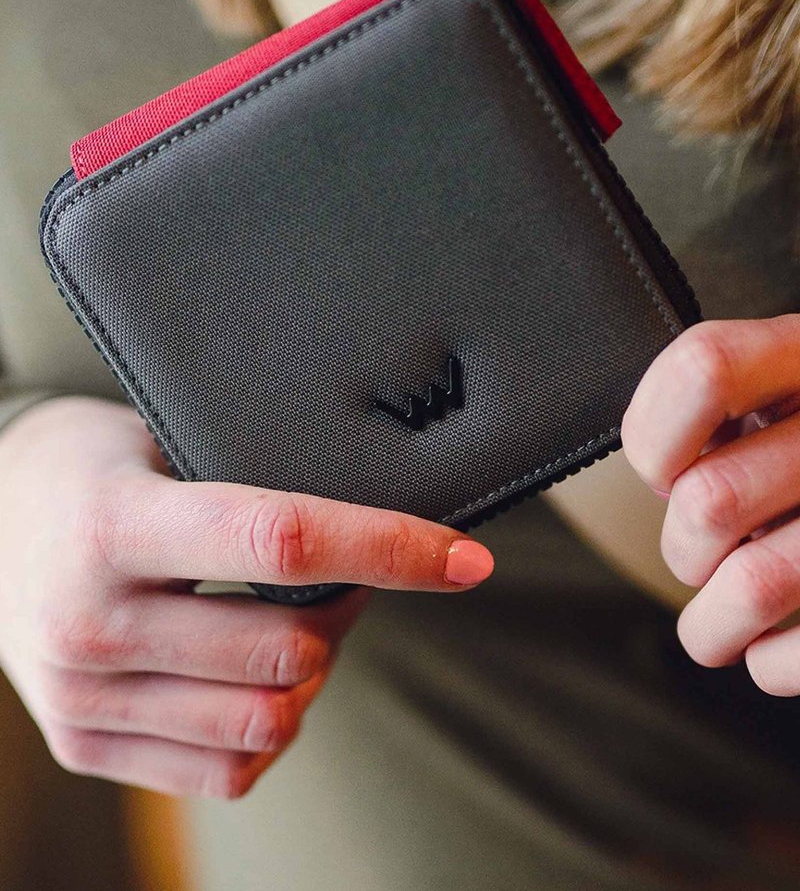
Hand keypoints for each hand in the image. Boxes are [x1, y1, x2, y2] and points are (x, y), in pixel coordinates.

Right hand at [0, 396, 492, 796]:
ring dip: (313, 672)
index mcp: (114, 526)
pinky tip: (253, 670)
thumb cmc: (90, 463)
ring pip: (270, 720)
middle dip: (350, 609)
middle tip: (348, 570)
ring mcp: (83, 697)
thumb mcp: (158, 437)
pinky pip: (229, 770)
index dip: (390, 547)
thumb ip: (250, 476)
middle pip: (291, 647)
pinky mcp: (85, 745)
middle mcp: (90, 622)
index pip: (282, 542)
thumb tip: (384, 512)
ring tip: (295, 617)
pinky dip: (271, 727)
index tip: (466, 557)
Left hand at [622, 314, 799, 695]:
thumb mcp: (782, 382)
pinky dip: (771, 664)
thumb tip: (654, 465)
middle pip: (712, 500)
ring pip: (757, 586)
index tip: (663, 468)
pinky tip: (772, 648)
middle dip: (684, 547)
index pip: (702, 372)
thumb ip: (720, 402)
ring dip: (711, 624)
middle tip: (701, 552)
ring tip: (715, 621)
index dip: (655, 435)